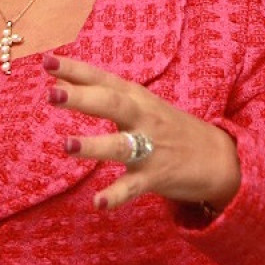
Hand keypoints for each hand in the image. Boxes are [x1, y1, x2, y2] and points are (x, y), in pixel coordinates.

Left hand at [45, 54, 240, 211]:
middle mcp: (143, 118)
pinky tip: (98, 203)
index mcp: (136, 98)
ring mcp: (151, 147)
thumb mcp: (138, 104)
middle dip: (83, 98)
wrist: (217, 156)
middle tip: (52, 94)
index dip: (75, 70)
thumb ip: (100, 92)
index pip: (102, 79)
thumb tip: (56, 78)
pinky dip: (116, 195)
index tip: (47, 60)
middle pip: (112, 104)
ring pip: (120, 145)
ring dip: (94, 145)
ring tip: (67, 145)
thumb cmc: (168, 127)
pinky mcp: (156, 176)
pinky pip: (133, 187)